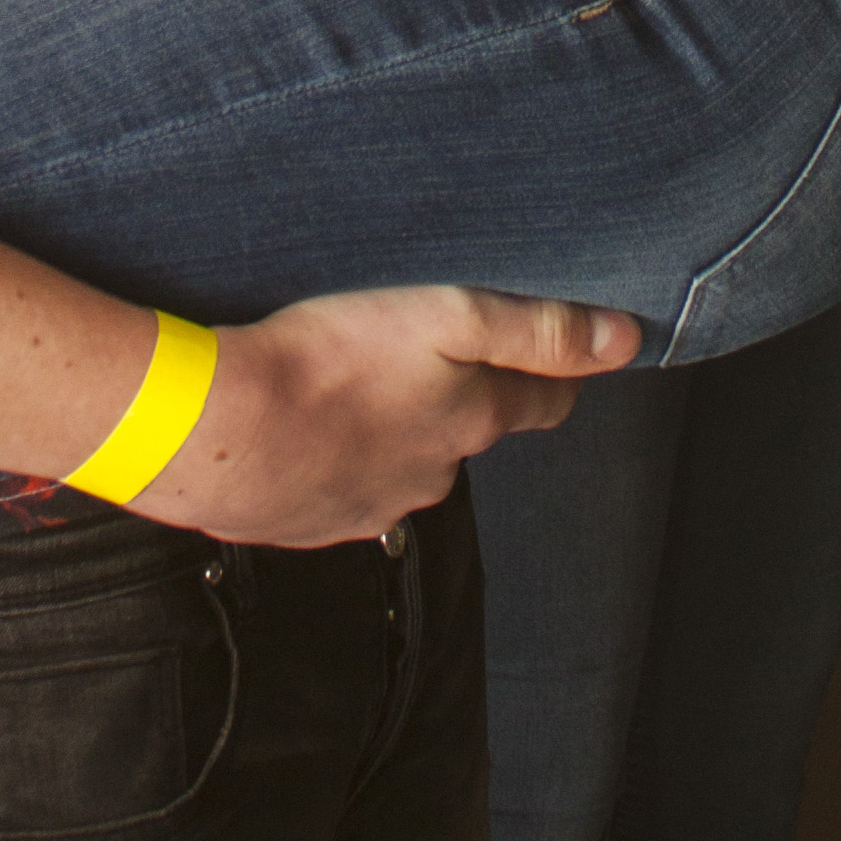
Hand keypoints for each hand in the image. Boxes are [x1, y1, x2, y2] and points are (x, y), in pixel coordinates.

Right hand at [131, 286, 639, 546]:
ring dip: (388, 430)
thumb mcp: (448, 317)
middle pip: (468, 433)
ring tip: (350, 383)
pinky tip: (301, 425)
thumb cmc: (330, 358)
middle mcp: (434, 475)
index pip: (543, 401)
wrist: (215, 428)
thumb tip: (625, 340)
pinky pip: (338, 487)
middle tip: (423, 351)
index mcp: (471, 420)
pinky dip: (331, 458)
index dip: (553, 373)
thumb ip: (537, 330)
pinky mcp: (312, 522)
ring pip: (401, 462)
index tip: (554, 355)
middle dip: (457, 399)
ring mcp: (371, 507)